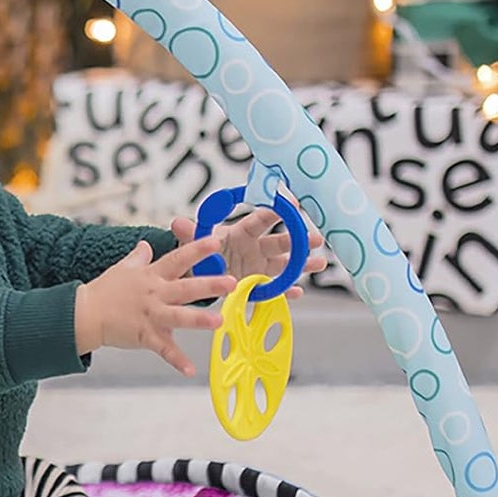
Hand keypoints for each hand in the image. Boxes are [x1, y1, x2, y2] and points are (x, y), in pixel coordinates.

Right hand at [74, 237, 235, 376]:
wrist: (84, 313)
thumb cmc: (103, 291)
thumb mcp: (122, 269)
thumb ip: (138, 257)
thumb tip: (146, 244)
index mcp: (152, 276)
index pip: (178, 259)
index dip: (197, 249)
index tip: (216, 241)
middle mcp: (155, 295)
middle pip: (186, 288)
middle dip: (209, 285)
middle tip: (232, 282)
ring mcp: (151, 316)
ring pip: (178, 317)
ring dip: (198, 320)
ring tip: (219, 322)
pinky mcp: (144, 336)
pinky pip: (163, 350)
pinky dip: (177, 361)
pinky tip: (191, 370)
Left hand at [170, 207, 326, 298]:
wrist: (199, 272)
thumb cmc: (201, 251)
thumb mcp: (193, 243)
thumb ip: (190, 234)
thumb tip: (176, 222)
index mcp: (241, 233)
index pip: (260, 221)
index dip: (275, 212)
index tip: (293, 203)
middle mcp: (256, 247)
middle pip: (279, 242)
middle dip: (298, 240)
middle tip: (316, 239)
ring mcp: (260, 266)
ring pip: (285, 264)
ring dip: (302, 264)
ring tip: (321, 263)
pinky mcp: (260, 283)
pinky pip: (275, 287)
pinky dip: (286, 291)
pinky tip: (298, 293)